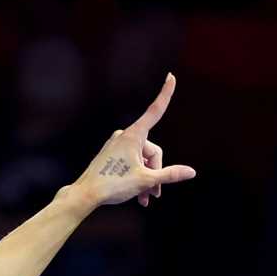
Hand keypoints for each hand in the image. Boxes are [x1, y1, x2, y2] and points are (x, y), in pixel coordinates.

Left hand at [71, 73, 196, 208]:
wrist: (85, 195)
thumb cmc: (113, 185)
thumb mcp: (146, 180)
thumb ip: (170, 175)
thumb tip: (191, 172)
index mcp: (133, 135)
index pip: (155, 110)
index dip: (166, 94)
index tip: (171, 76)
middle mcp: (124, 136)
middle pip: (152, 151)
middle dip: (156, 173)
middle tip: (154, 194)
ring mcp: (117, 146)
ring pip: (142, 161)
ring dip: (147, 180)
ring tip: (146, 199)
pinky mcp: (112, 155)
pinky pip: (132, 163)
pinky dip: (137, 178)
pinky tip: (139, 197)